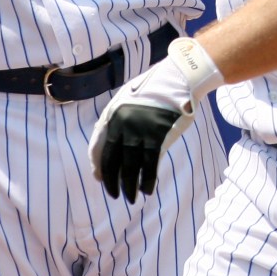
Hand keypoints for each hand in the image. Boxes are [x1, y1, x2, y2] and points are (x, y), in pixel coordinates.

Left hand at [89, 37, 222, 202]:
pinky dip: (147, 181)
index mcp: (112, 114)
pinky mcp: (157, 137)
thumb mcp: (128, 98)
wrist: (178, 78)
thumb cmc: (154, 88)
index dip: (98, 166)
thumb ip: (117, 119)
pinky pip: (149, 166)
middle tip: (115, 194)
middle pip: (112, 161)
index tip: (99, 178)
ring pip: (130, 168)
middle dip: (111, 182)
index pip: (98, 147)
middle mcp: (122, 124)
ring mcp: (139, 132)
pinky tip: (147, 190)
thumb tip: (111, 144)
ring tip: (132, 197)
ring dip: (130, 186)